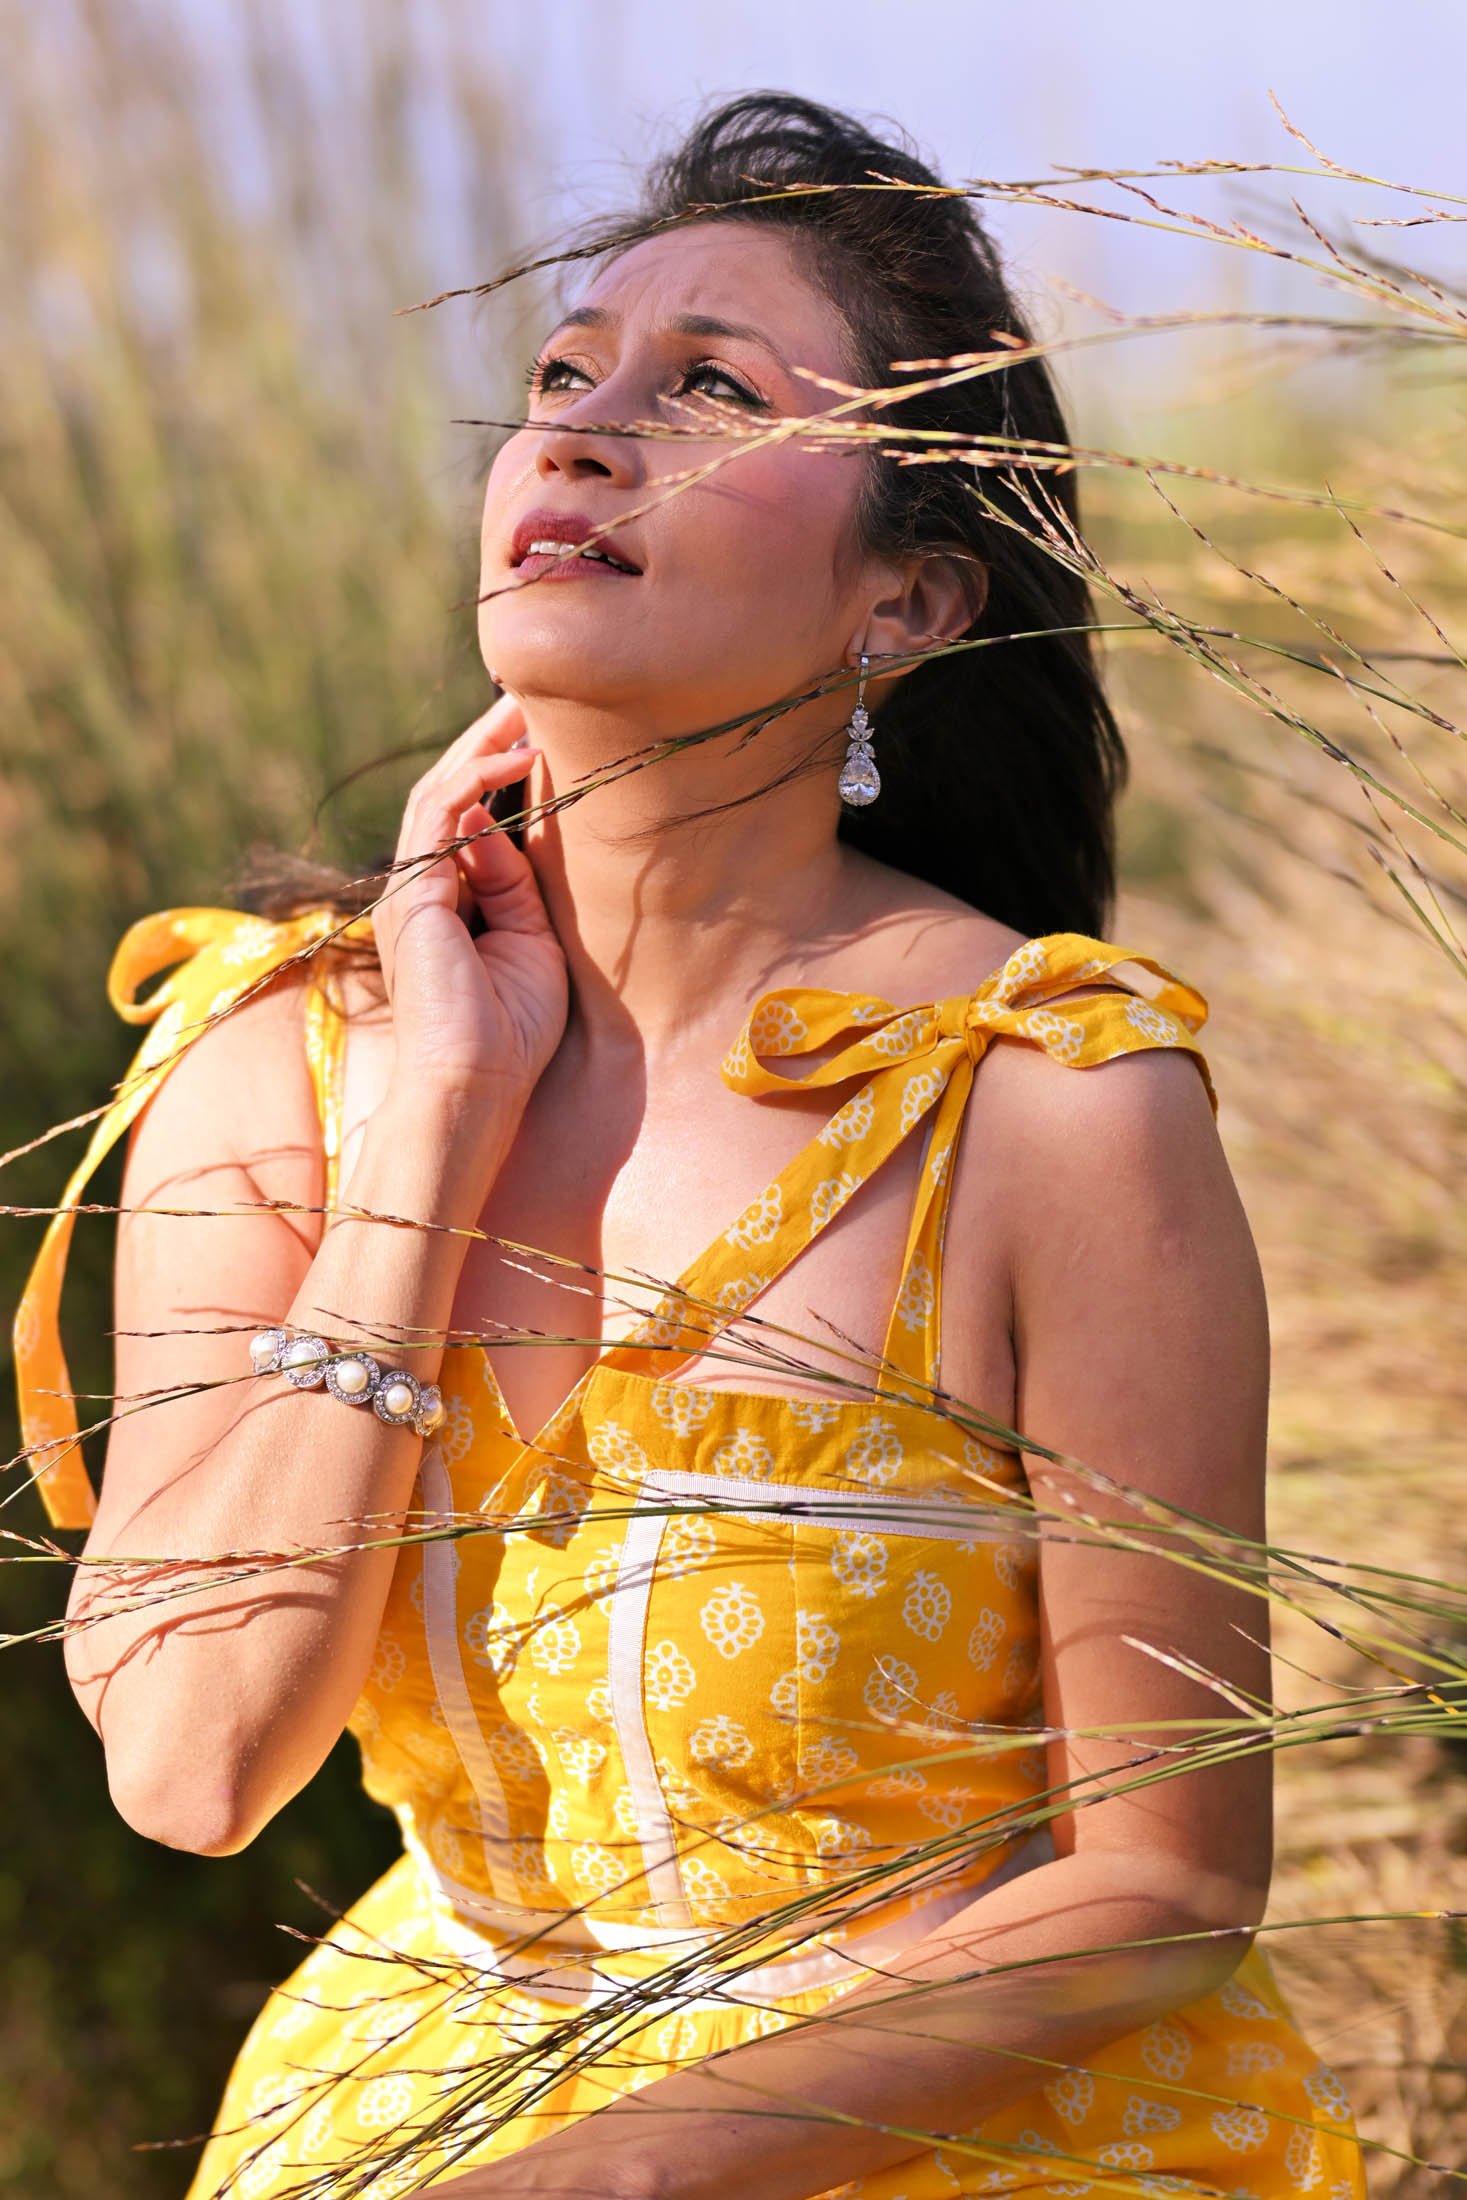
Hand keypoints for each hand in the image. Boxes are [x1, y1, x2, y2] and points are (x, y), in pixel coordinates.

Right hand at [372, 694, 567, 1106]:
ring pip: (437, 794)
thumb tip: (507, 825)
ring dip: (481, 748)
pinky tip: (517, 757)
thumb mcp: (531, 941)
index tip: (539, 738)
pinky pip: (439, 817)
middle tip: (526, 702)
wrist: (475, 1086)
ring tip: (523, 709)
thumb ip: (519, 884)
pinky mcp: (411, 896)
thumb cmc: (510, 1033)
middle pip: (446, 796)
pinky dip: (476, 780)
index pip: (465, 820)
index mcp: (445, 904)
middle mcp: (418, 891)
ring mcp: (408, 891)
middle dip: (485, 745)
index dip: (498, 775)